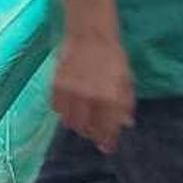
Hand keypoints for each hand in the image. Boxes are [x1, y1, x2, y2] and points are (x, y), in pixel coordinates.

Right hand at [52, 23, 134, 153]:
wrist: (90, 35)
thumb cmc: (113, 57)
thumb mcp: (126, 80)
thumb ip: (125, 103)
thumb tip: (125, 123)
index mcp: (110, 96)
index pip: (107, 127)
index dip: (107, 139)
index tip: (107, 147)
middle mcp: (89, 97)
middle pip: (87, 128)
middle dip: (92, 134)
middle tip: (95, 134)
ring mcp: (71, 92)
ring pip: (70, 121)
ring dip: (77, 125)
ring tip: (83, 123)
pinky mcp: (56, 86)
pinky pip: (57, 109)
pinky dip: (64, 113)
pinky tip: (71, 109)